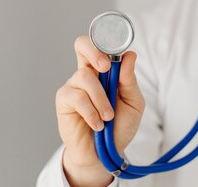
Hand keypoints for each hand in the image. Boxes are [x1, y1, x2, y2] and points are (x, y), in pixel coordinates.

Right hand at [55, 35, 144, 186]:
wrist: (105, 155)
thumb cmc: (119, 126)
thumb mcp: (133, 103)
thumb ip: (130, 80)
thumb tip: (130, 55)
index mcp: (105, 70)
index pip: (101, 44)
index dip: (106, 41)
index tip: (118, 53)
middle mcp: (87, 73)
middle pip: (81, 44)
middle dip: (94, 51)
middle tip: (105, 68)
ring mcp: (74, 86)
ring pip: (85, 77)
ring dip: (101, 99)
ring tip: (108, 117)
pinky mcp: (64, 101)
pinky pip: (77, 97)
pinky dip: (91, 112)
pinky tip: (97, 125)